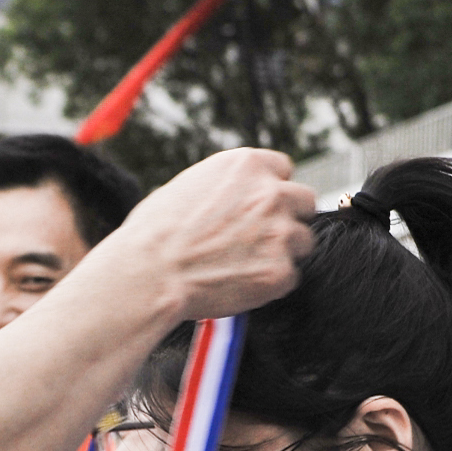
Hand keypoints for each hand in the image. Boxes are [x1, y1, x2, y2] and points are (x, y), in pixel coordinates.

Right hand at [102, 147, 314, 322]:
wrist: (148, 274)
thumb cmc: (153, 234)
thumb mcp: (187, 186)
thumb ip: (224, 187)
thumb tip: (232, 199)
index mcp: (246, 166)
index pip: (283, 169)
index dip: (270, 190)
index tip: (259, 207)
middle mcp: (270, 193)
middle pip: (304, 201)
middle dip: (287, 218)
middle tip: (261, 237)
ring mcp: (279, 233)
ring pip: (302, 241)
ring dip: (281, 253)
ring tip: (245, 265)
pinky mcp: (279, 271)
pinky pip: (289, 277)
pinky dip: (270, 284)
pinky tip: (241, 284)